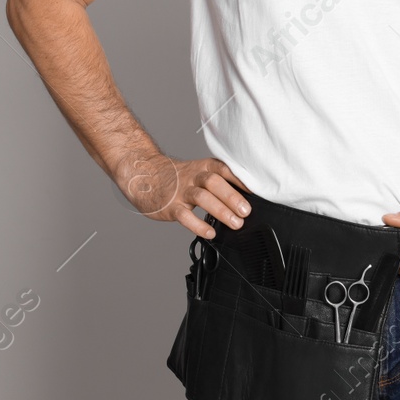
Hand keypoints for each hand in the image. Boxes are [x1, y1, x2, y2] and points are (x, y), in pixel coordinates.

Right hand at [114, 152, 250, 237]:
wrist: (144, 176)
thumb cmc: (177, 177)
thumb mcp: (197, 172)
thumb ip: (218, 181)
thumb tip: (245, 197)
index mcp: (203, 167)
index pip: (224, 169)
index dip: (240, 179)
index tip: (256, 190)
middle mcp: (193, 177)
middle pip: (213, 182)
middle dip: (232, 196)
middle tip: (246, 211)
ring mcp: (181, 192)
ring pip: (202, 197)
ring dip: (221, 210)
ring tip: (236, 223)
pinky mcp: (170, 207)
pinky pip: (185, 216)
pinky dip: (198, 225)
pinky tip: (210, 232)